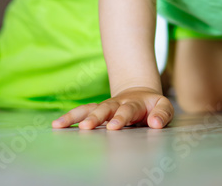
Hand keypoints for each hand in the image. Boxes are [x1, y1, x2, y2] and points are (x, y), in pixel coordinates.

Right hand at [51, 87, 173, 129]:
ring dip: (77, 117)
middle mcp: (117, 104)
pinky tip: (57, 125)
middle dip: (96, 117)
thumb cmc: (152, 106)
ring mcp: (105, 107)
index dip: (121, 117)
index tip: (114, 126)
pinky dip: (69, 118)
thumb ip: (162, 115)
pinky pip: (81, 112)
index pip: (127, 110)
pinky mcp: (96, 110)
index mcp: (134, 103)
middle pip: (105, 109)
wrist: (140, 94)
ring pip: (90, 109)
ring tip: (61, 125)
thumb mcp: (164, 107)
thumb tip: (155, 124)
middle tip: (87, 126)